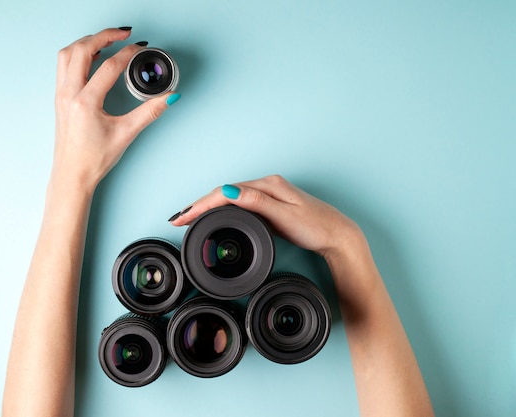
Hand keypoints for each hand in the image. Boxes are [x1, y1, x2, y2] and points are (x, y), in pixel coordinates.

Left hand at [53, 27, 178, 191]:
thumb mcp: (126, 134)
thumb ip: (149, 112)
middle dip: (104, 36)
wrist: (72, 174)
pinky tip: (92, 57)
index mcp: (86, 102)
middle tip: (124, 33)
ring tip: (107, 40)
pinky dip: (78, 54)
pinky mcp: (60, 98)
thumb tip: (169, 97)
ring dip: (87, 42)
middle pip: (82, 50)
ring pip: (68, 54)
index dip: (128, 54)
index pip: (109, 67)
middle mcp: (69, 94)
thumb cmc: (94, 158)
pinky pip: (64, 65)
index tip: (140, 47)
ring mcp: (61, 94)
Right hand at [168, 175, 362, 257]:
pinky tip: (216, 216)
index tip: (183, 216)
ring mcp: (270, 195)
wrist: (338, 235)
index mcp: (268, 185)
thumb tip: (230, 189)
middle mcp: (267, 186)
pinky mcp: (272, 206)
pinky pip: (240, 205)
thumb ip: (257, 202)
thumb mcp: (285, 215)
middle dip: (199, 204)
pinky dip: (223, 210)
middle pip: (225, 192)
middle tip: (178, 219)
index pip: (226, 192)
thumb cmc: (316, 227)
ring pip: (231, 198)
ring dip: (209, 206)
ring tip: (189, 217)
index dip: (201, 204)